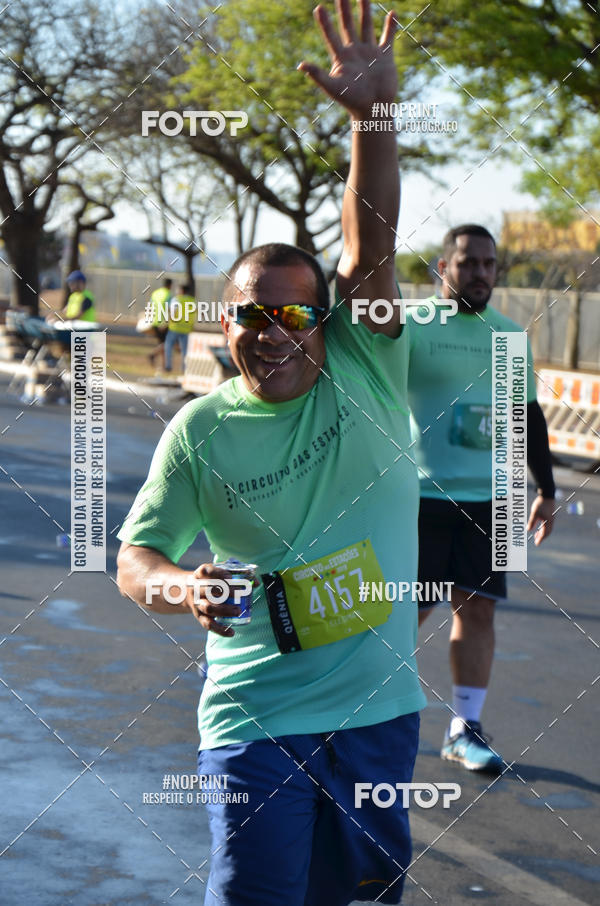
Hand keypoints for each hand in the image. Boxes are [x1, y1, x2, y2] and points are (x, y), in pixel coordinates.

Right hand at [185, 563, 243, 637]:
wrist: (188, 592)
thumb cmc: (210, 581)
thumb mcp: (218, 573)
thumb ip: (237, 574)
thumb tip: (256, 582)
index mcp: (200, 574)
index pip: (206, 571)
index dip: (218, 573)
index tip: (230, 576)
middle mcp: (196, 589)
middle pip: (207, 590)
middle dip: (224, 592)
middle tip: (238, 594)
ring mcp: (197, 604)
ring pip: (208, 608)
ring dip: (224, 610)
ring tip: (238, 611)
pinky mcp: (199, 617)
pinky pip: (208, 625)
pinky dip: (220, 630)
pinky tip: (232, 632)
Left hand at [298, 0, 397, 118]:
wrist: (374, 110)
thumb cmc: (352, 101)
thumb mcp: (333, 87)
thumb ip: (318, 75)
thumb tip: (300, 65)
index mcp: (342, 58)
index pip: (331, 36)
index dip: (325, 23)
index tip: (318, 8)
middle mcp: (355, 52)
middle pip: (348, 26)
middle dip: (344, 9)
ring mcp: (370, 52)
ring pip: (366, 26)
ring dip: (365, 10)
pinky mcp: (385, 56)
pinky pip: (388, 38)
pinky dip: (391, 26)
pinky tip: (392, 13)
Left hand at [527, 495, 555, 545]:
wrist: (547, 495)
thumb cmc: (541, 504)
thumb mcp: (535, 513)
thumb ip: (532, 521)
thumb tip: (528, 530)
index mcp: (548, 521)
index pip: (545, 533)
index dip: (540, 539)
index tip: (537, 544)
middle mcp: (551, 521)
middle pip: (547, 532)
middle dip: (542, 537)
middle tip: (536, 542)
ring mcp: (551, 518)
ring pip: (547, 528)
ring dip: (542, 533)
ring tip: (536, 535)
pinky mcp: (550, 515)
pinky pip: (547, 524)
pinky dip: (543, 528)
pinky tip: (538, 527)